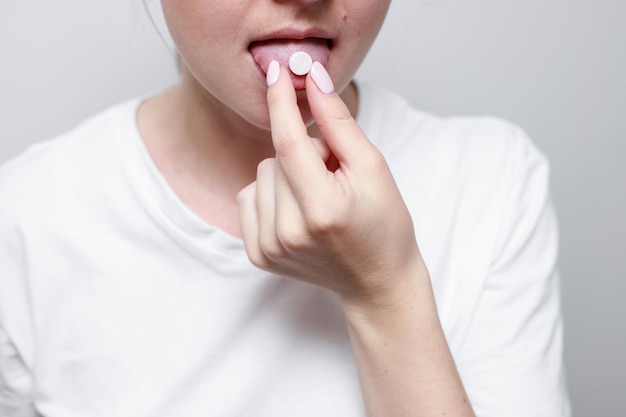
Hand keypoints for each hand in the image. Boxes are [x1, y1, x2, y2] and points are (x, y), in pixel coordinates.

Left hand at [237, 62, 424, 308]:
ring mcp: (270, 248)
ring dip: (287, 174)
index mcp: (323, 209)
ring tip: (318, 196)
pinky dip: (272, 194)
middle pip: (275, 157)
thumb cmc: (384, 224)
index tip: (277, 73)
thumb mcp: (373, 167)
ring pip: (261, 175)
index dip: (281, 102)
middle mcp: (290, 232)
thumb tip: (313, 80)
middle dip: (304, 153)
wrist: (377, 282)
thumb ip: (338, 123)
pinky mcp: (258, 256)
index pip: (288, 141)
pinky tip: (297, 211)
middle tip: (334, 175)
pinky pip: (249, 198)